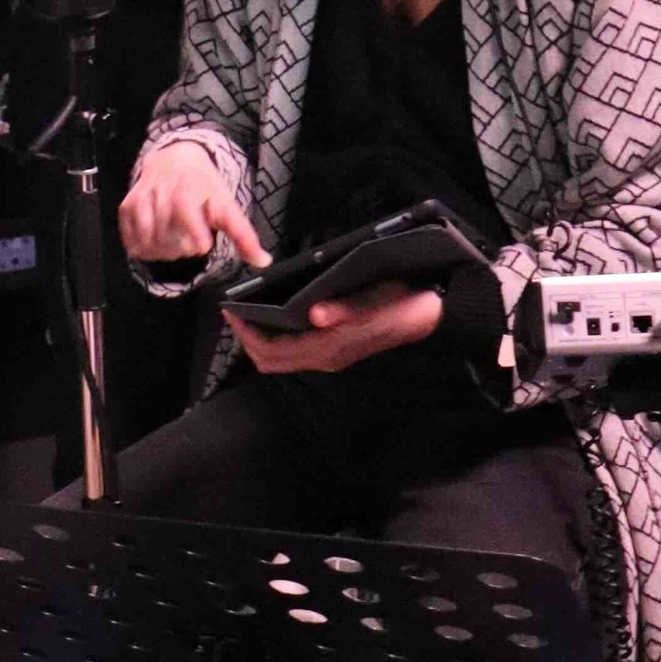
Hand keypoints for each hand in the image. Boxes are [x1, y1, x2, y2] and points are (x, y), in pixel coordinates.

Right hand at [118, 140, 265, 271]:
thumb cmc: (203, 186)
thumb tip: (263, 262)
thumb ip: (243, 235)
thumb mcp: (226, 206)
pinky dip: (143, 248)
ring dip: (163, 251)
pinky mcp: (126, 207)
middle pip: (168, 239)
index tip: (204, 243)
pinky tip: (155, 244)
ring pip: (148, 242)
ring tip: (174, 244)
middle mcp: (161, 194)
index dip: (197, 240)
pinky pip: (131, 240)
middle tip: (189, 240)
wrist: (174, 159)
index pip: (187, 221)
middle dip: (182, 248)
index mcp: (187, 192)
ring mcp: (141, 200)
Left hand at [227, 283, 444, 374]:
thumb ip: (344, 309)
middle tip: (233, 311)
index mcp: (328, 347)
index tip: (230, 309)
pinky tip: (274, 318)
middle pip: (271, 362)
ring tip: (248, 313)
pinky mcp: (336, 351)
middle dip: (246, 340)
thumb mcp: (374, 299)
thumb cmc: (400, 302)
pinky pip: (295, 353)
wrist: (429, 315)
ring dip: (260, 341)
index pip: (272, 350)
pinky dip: (276, 340)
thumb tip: (314, 313)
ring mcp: (330, 358)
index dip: (246, 333)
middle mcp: (325, 358)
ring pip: (282, 360)